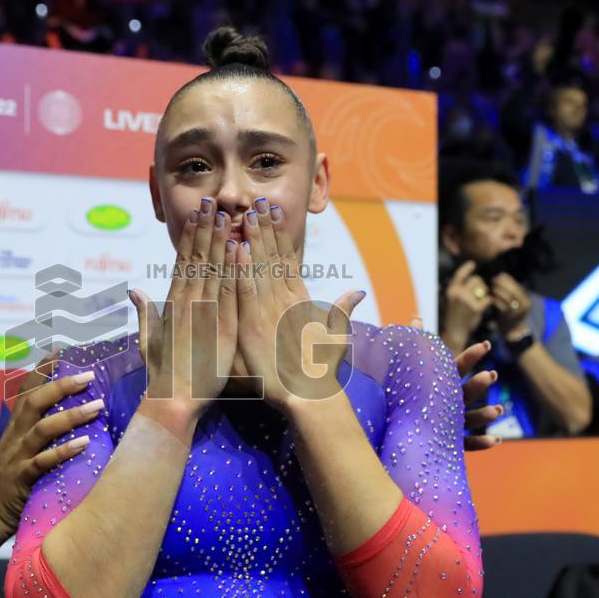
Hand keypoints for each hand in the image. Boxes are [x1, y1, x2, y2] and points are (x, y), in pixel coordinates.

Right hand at [0, 367, 98, 543]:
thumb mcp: (24, 450)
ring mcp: (16, 456)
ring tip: (97, 407)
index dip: (43, 369)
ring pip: (42, 429)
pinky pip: (42, 461)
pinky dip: (63, 451)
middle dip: (62, 385)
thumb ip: (44, 432)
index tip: (62, 349)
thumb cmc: (14, 482)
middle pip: (34, 401)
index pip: (28, 390)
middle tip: (90, 376)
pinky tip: (84, 444)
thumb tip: (78, 416)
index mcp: (16, 426)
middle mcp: (15, 436)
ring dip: (71, 416)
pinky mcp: (21, 478)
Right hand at [130, 197, 237, 418]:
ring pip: (213, 269)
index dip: (190, 236)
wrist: (174, 400)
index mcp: (172, 304)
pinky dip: (233, 268)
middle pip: (198, 258)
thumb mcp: (149, 340)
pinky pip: (229, 291)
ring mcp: (205, 313)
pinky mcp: (222, 327)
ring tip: (226, 214)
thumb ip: (145, 312)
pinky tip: (238, 248)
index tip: (196, 215)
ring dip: (220, 239)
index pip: (183, 262)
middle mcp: (187, 303)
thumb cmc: (162, 374)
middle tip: (212, 202)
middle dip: (205, 228)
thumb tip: (134, 291)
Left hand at [235, 198, 363, 411]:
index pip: (288, 260)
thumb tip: (360, 291)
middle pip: (275, 257)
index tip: (275, 212)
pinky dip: (243, 270)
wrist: (309, 396)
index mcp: (299, 301)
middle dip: (266, 228)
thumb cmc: (317, 373)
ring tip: (248, 213)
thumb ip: (342, 312)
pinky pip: (247, 291)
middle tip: (258, 201)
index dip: (281, 234)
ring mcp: (271, 311)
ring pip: (261, 268)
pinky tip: (238, 248)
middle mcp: (286, 301)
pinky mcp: (256, 325)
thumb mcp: (333, 337)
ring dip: (255, 240)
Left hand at [409, 319, 502, 449]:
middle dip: (478, 384)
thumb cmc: (405, 395)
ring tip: (497, 410)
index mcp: (440, 385)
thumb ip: (414, 344)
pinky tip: (496, 440)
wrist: (395, 430)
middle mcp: (450, 403)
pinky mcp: (448, 443)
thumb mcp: (410, 370)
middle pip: (466, 392)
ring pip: (470, 419)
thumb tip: (416, 318)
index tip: (485, 345)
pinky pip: (467, 444)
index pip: (456, 367)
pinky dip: (481, 443)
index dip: (471, 356)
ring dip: (485, 414)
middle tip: (489, 375)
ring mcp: (451, 424)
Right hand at [443, 261, 492, 343]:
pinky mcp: (476, 308)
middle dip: (480, 285)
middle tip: (480, 292)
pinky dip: (488, 302)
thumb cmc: (453, 316)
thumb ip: (458, 289)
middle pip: (476, 280)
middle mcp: (458, 293)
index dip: (467, 268)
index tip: (473, 264)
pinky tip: (485, 307)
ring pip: (483, 288)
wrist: (454, 332)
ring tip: (480, 301)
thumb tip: (470, 277)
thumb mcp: (451, 300)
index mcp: (451, 290)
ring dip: (485, 293)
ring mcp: (467, 301)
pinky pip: (488, 299)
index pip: (459, 274)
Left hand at [490, 272, 531, 336]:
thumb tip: (500, 277)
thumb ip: (510, 292)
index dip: (508, 279)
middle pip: (514, 290)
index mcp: (526, 299)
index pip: (517, 286)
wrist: (512, 331)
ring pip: (509, 297)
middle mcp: (525, 305)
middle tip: (493, 280)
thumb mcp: (514, 302)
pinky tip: (491, 297)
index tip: (499, 275)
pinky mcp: (510, 317)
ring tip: (491, 288)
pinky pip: (503, 306)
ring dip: (499, 291)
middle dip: (503, 284)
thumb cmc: (510, 314)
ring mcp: (518, 311)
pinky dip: (496, 300)